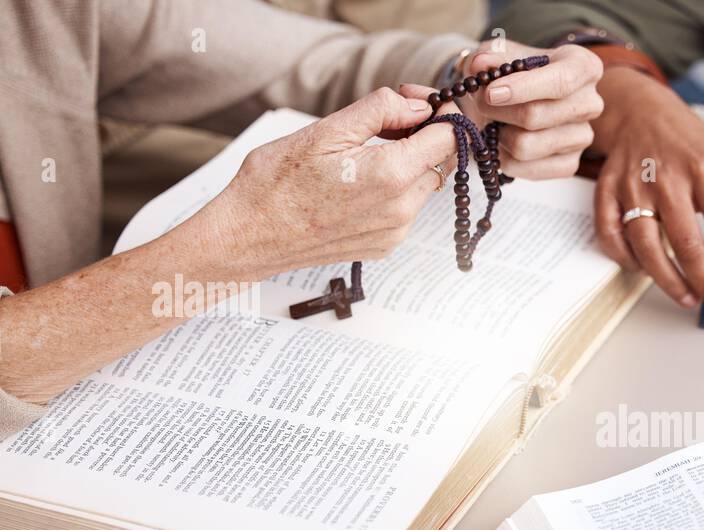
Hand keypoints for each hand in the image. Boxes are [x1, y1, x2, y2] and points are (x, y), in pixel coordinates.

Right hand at [207, 87, 455, 277]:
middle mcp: (401, 210)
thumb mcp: (326, 130)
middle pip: (439, 162)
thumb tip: (418, 106)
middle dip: (422, 136)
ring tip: (366, 154)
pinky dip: (395, 190)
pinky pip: (407, 210)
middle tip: (385, 123)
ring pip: (424, 186)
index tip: (420, 102)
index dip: (440, 113)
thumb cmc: (276, 182)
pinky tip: (360, 183)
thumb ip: (381, 111)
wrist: (249, 236)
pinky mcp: (385, 246)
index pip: (448, 138)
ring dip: (408, 164)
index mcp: (391, 175)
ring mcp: (395, 232)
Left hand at [401, 39, 602, 179]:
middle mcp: (590, 103)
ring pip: (526, 146)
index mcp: (583, 67)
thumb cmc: (515, 71)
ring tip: (496, 122)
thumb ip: (490, 56)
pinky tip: (504, 141)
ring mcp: (582, 137)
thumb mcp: (500, 52)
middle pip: (536, 116)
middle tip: (480, 103)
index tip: (491, 93)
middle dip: (497, 111)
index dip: (523, 88)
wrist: (520, 98)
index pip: (559, 82)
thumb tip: (480, 65)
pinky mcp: (571, 164)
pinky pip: (527, 169)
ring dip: (499, 135)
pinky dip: (505, 157)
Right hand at [590, 68, 703, 317]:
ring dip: (669, 280)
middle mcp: (666, 179)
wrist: (636, 108)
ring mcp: (632, 186)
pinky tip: (645, 271)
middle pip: (688, 244)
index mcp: (703, 169)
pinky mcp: (606, 192)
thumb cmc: (681, 139)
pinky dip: (627, 260)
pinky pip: (611, 237)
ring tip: (689, 298)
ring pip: (646, 246)